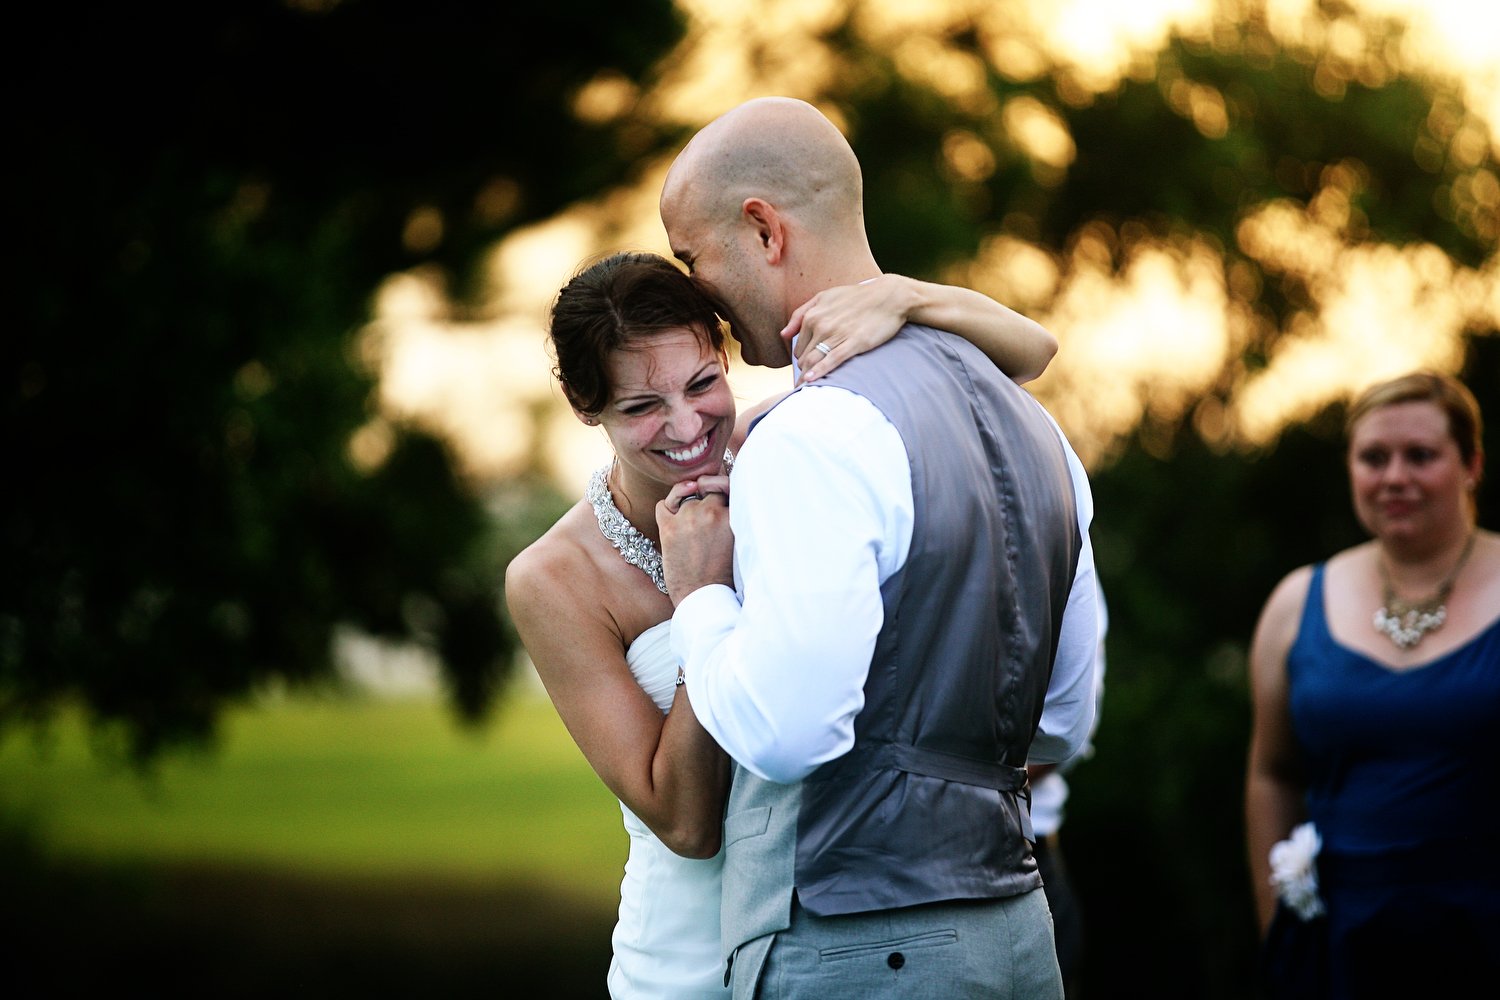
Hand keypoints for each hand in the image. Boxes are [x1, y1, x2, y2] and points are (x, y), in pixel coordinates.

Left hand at [657, 477, 733, 605]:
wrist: (703, 597)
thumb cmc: (724, 572)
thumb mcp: (740, 539)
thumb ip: (734, 514)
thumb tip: (718, 486)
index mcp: (733, 515)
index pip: (725, 484)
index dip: (720, 487)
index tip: (716, 494)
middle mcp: (710, 511)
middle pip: (706, 489)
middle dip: (706, 500)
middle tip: (705, 520)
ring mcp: (687, 518)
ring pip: (686, 498)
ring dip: (687, 509)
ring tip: (691, 532)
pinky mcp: (667, 527)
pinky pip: (663, 504)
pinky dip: (667, 509)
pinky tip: (673, 522)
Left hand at [782, 275, 913, 384]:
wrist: (889, 297)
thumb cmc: (857, 297)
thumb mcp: (825, 297)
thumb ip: (801, 314)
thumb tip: (783, 334)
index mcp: (813, 315)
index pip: (798, 346)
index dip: (801, 358)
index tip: (804, 369)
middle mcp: (821, 324)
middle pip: (804, 356)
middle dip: (804, 369)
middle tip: (805, 383)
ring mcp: (836, 334)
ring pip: (813, 361)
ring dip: (806, 376)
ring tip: (803, 390)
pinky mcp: (853, 343)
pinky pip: (831, 361)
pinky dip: (818, 372)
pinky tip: (810, 381)